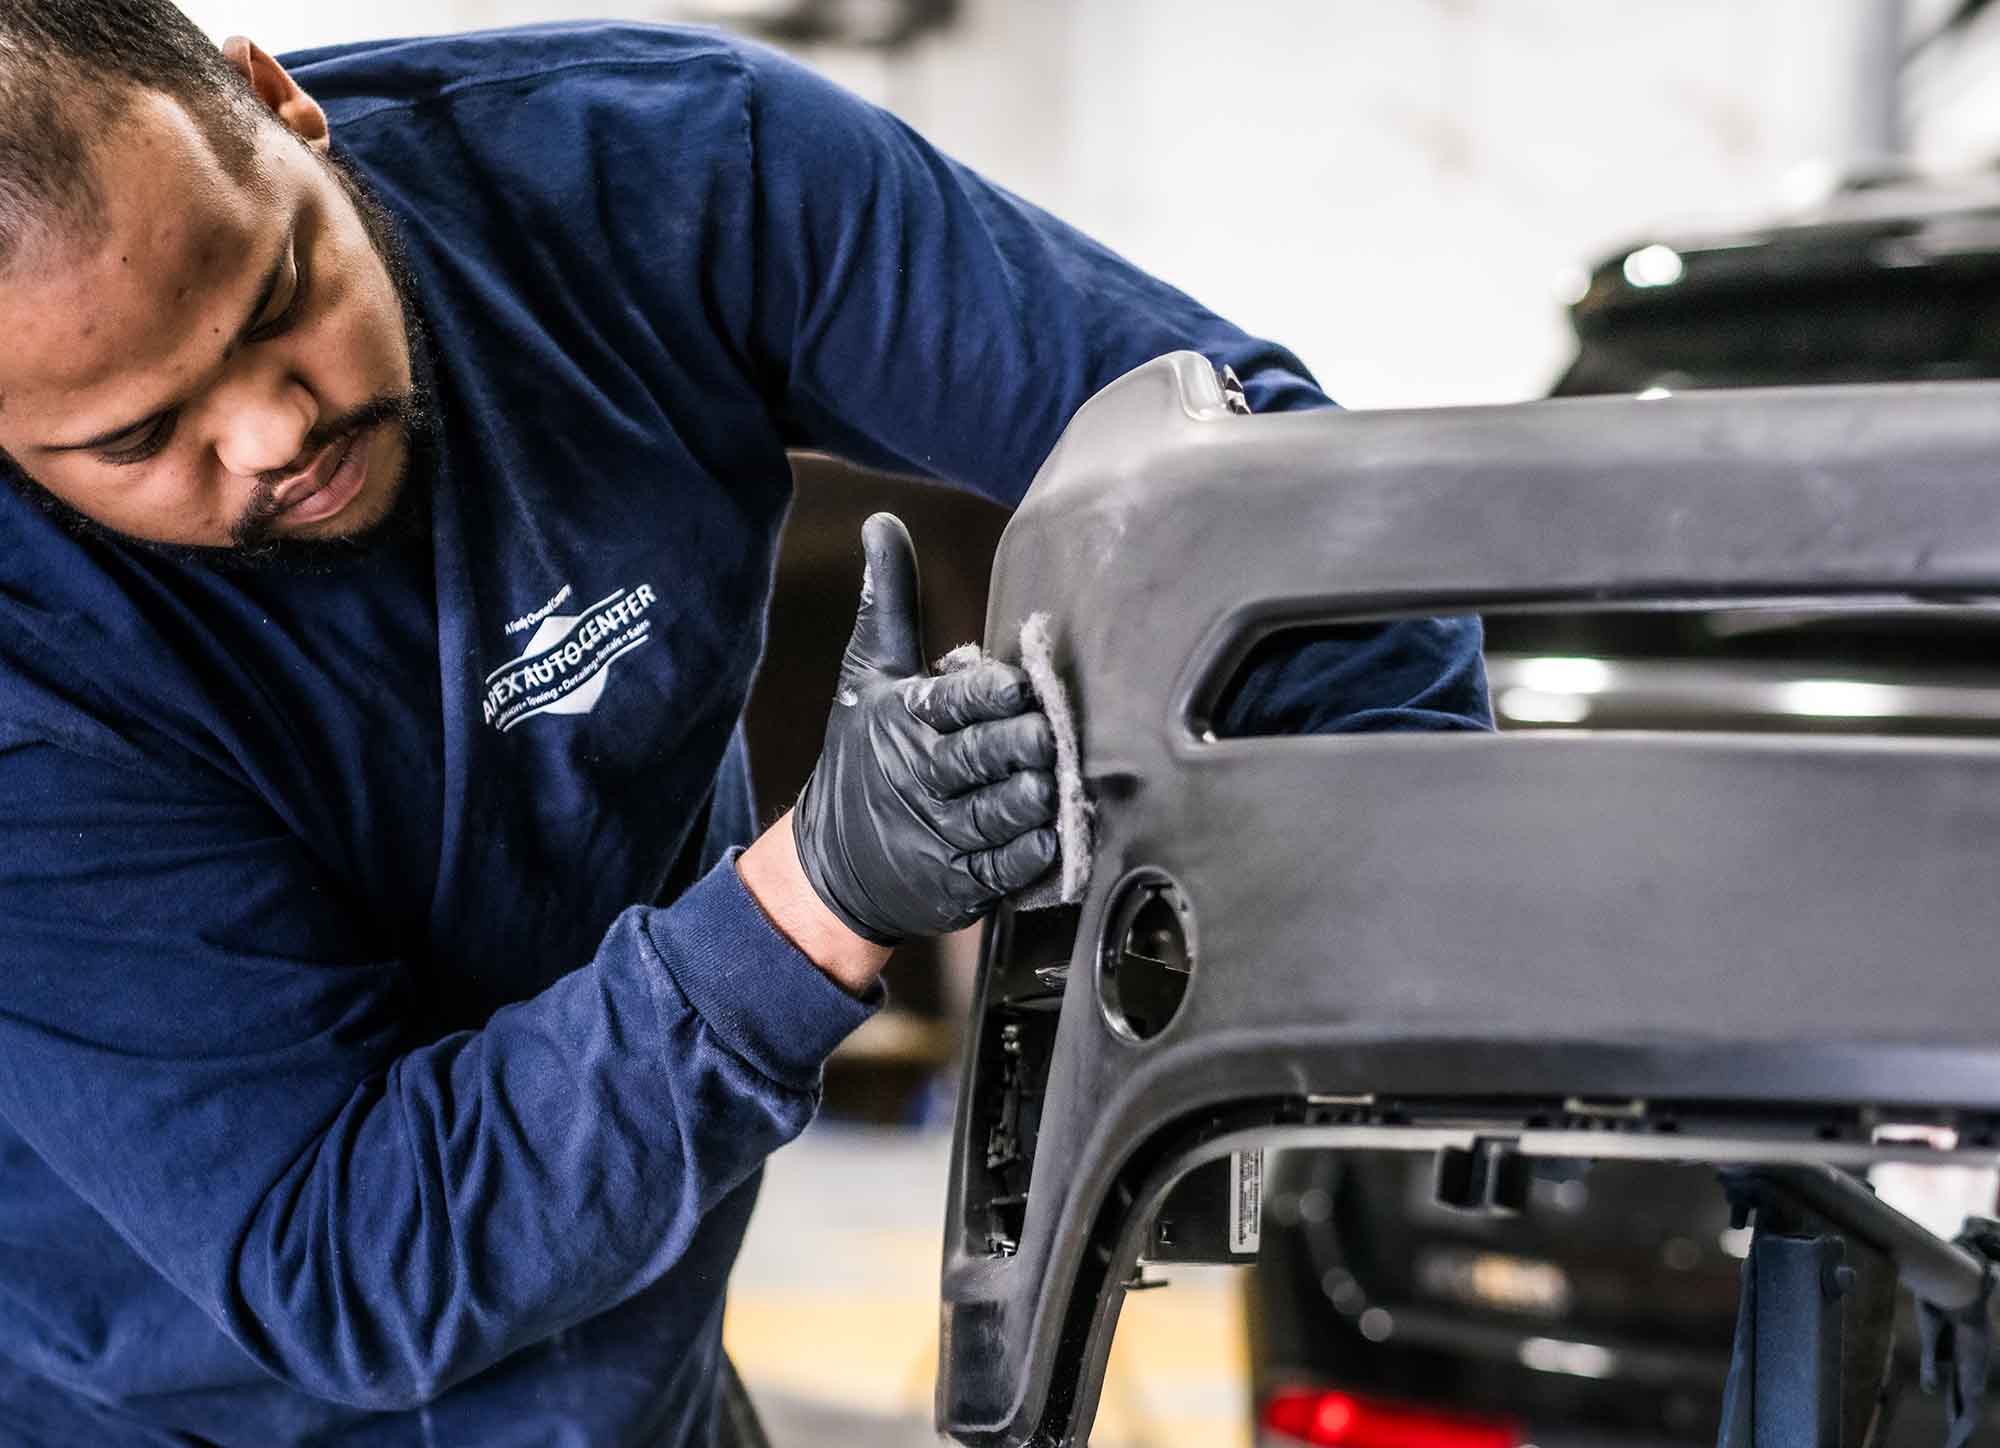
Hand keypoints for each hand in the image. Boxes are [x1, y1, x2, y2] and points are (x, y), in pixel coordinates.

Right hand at [791, 513, 1058, 944]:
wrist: (830, 864)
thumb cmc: (862, 754)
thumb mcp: (868, 677)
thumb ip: (889, 604)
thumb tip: (883, 522)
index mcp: (903, 722)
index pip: (950, 704)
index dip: (987, 696)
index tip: (1018, 685)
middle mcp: (919, 779)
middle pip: (980, 760)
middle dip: (1021, 745)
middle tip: (1052, 734)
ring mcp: (938, 836)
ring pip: (997, 815)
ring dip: (1034, 799)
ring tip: (1059, 781)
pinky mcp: (957, 884)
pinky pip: (1001, 870)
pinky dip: (1031, 855)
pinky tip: (1057, 836)